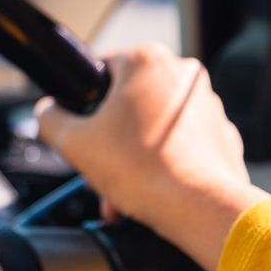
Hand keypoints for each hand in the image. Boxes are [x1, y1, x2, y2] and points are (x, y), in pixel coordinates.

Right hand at [35, 43, 269, 270]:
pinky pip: (180, 145)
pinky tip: (148, 191)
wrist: (199, 210)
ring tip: (119, 192)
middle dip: (108, 140)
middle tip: (97, 169)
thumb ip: (50, 118)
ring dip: (132, 156)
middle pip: (127, 103)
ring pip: (153, 126)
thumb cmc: (141, 170)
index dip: (82, 105)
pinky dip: (162, 164)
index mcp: (147, 61)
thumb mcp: (73, 142)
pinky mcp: (222, 135)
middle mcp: (183, 75)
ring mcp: (207, 105)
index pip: (99, 71)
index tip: (81, 132)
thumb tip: (48, 111)